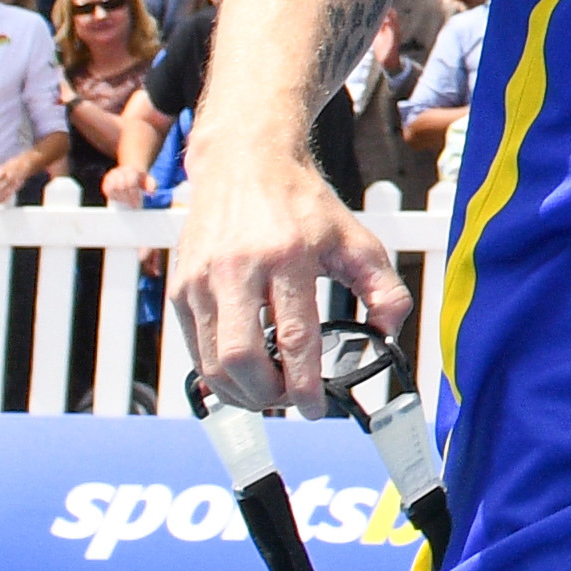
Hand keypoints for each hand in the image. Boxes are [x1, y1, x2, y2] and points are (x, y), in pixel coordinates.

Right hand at [168, 138, 407, 410]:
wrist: (245, 161)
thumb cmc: (303, 204)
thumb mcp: (355, 239)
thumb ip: (384, 288)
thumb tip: (389, 334)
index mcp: (288, 255)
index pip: (295, 338)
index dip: (305, 387)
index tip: (317, 409)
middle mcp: (237, 267)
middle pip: (242, 359)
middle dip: (267, 396)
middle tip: (290, 400)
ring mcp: (202, 278)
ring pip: (211, 362)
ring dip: (240, 393)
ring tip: (269, 392)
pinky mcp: (181, 285)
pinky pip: (194, 348)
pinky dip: (217, 373)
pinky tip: (244, 373)